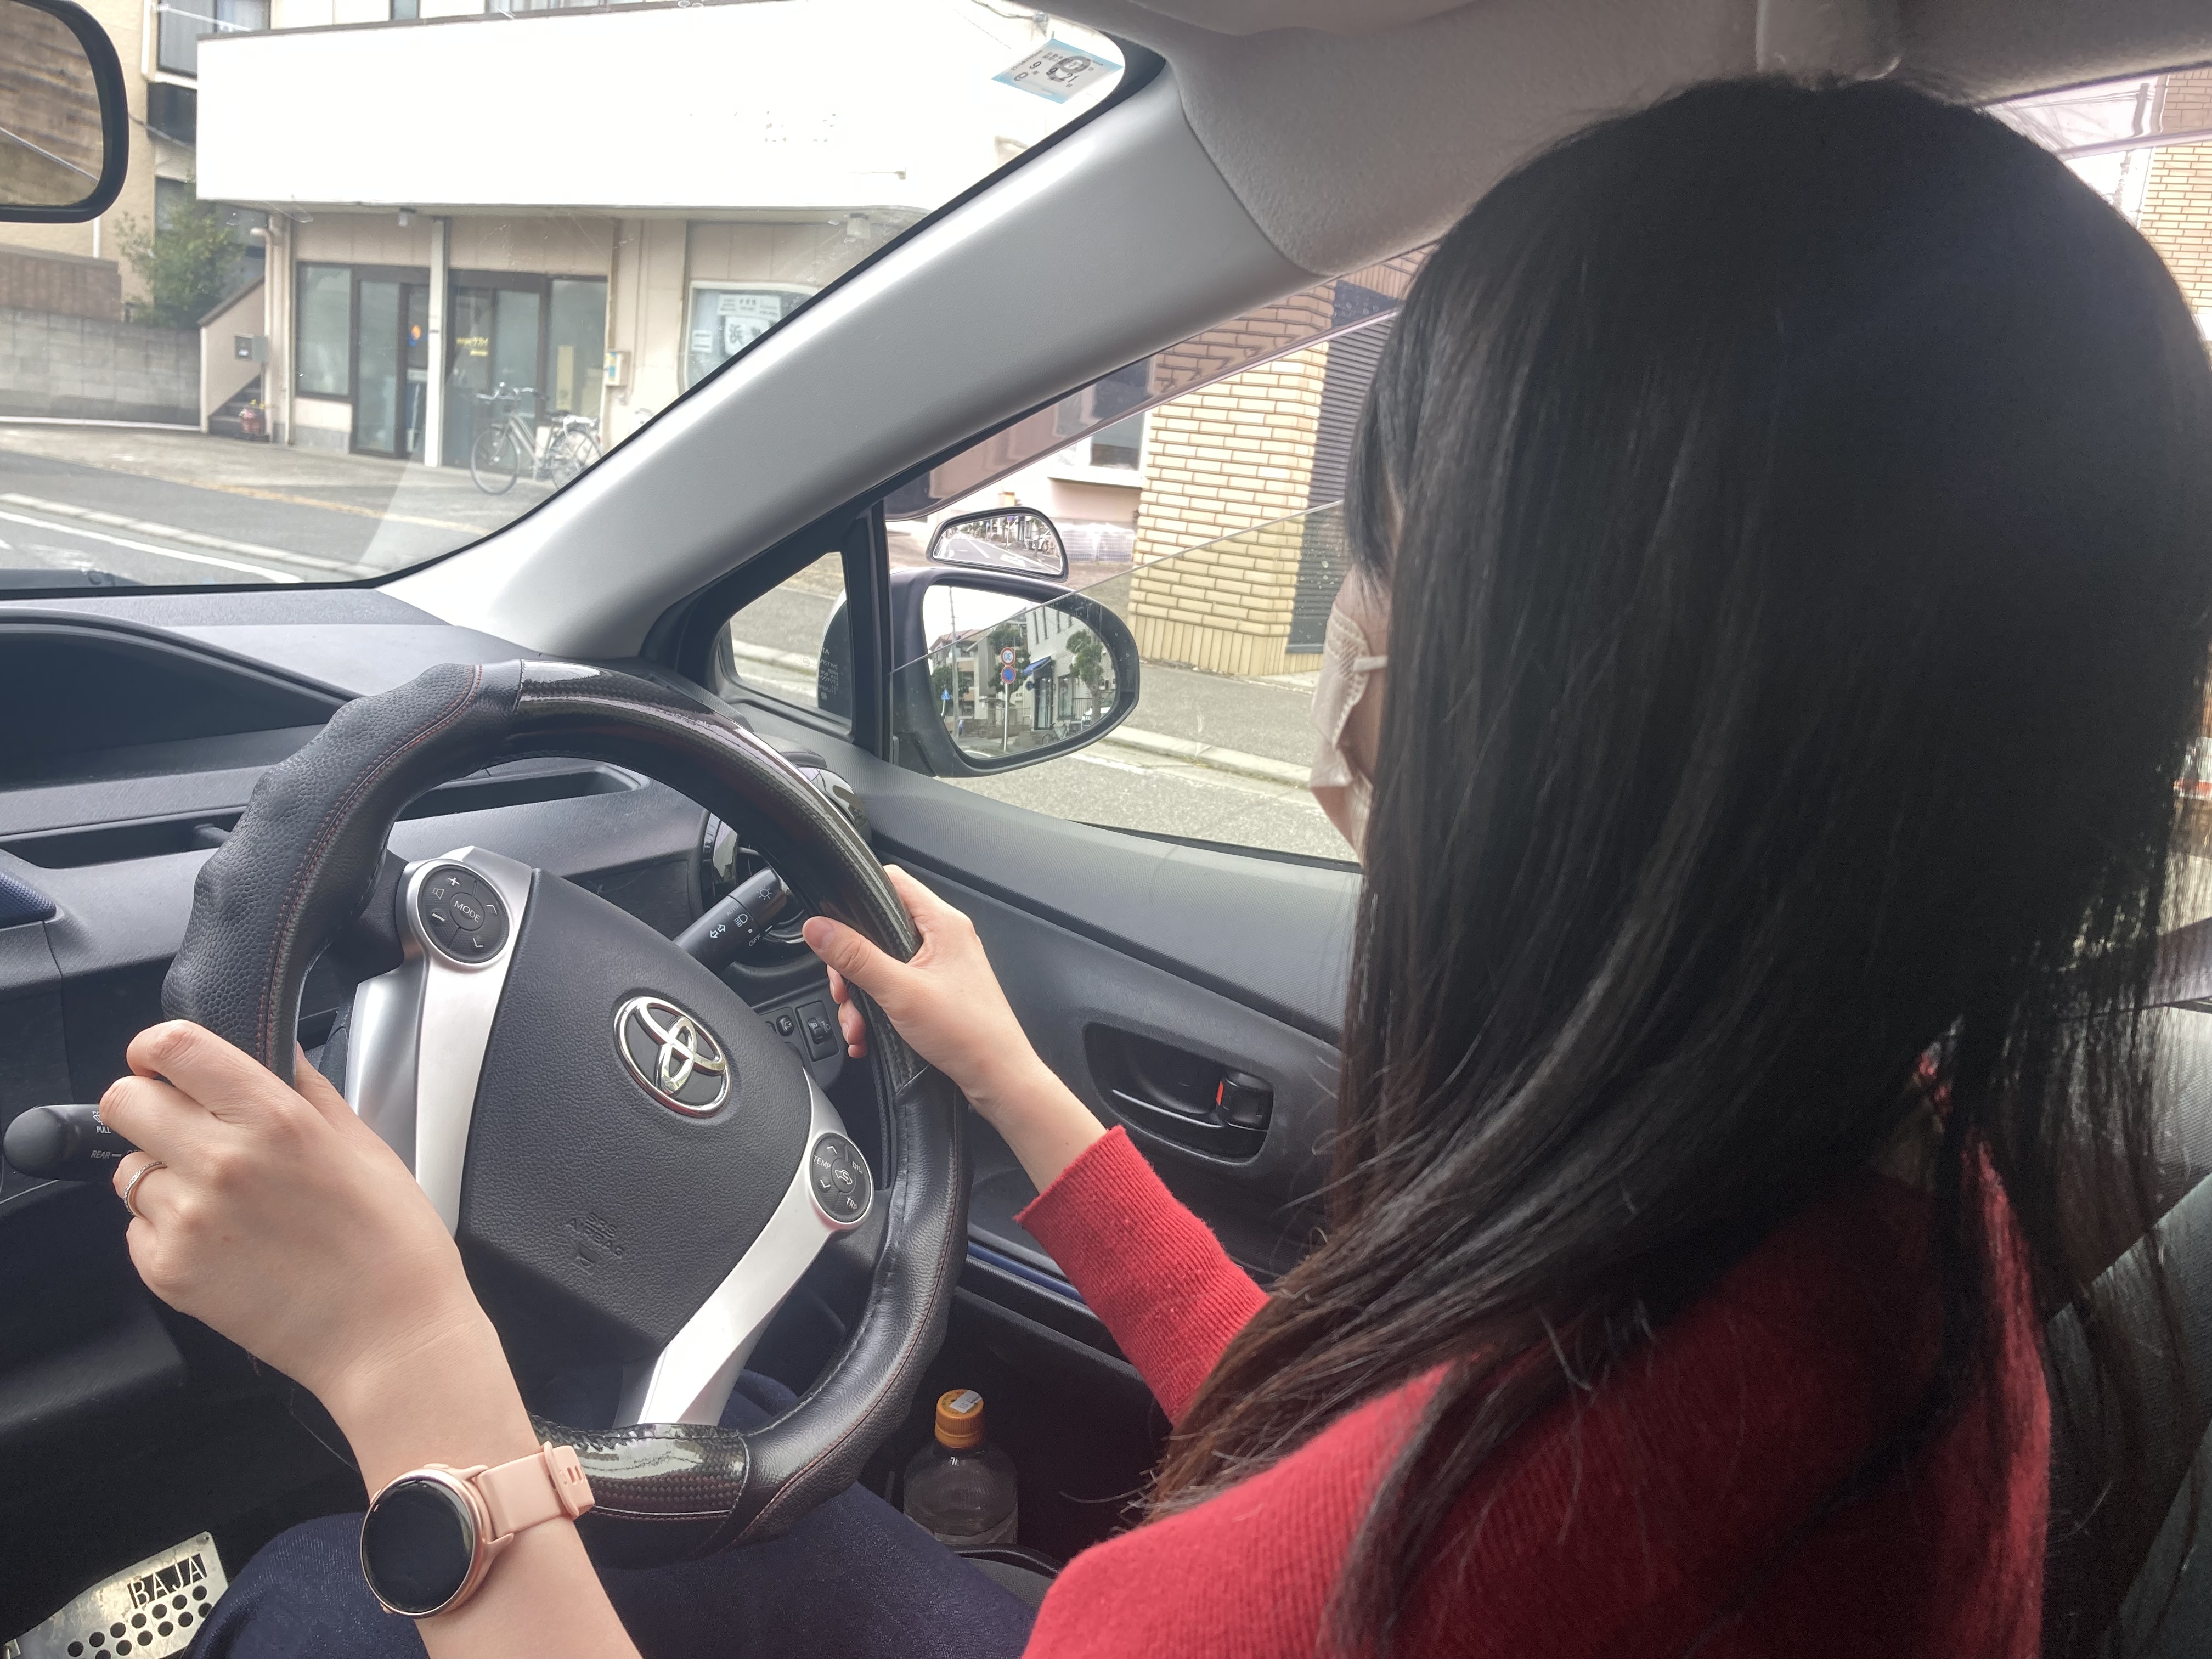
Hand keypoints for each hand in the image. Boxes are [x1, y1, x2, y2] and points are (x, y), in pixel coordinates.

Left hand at [100, 1021, 484, 1415]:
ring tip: (221, 1200)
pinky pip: (137, 1229)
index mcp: (274, 1118)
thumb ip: (310, 1091)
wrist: (389, 1336)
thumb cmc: (392, 1244)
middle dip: (147, 1106)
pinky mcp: (168, 1271)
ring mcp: (188, 1219)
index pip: (174, 1047)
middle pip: (124, 1102)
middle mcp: (221, 1161)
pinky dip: (167, 1230)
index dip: (157, 1048)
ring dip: (163, 1175)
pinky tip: (222, 1241)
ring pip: (130, 1170)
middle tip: (184, 1128)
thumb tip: (280, 1052)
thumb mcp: (365, 1146)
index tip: (166, 1061)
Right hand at [803, 866, 1103, 1190]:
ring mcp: (940, 967)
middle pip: (877, 930)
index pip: (891, 882)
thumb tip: (818, 927)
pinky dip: (875, 1012)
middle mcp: (943, 939)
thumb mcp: (900, 992)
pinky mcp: (936, 993)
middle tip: (843, 992)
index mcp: (943, 923)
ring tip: (857, 1026)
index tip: (831, 926)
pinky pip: (893, 989)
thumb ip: (856, 957)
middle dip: (851, 967)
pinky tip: (868, 1036)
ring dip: (860, 997)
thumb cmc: (969, 1034)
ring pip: (881, 965)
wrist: (998, 1080)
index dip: (856, 897)